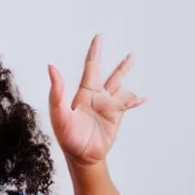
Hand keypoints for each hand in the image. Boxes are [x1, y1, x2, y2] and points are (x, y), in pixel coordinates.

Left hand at [48, 35, 144, 165]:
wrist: (81, 157)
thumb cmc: (67, 137)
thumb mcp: (59, 114)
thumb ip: (57, 91)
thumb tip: (51, 67)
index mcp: (85, 92)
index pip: (91, 66)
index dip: (95, 51)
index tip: (99, 38)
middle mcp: (98, 97)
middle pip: (111, 76)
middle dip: (119, 66)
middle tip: (129, 54)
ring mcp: (108, 107)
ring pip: (120, 87)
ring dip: (125, 74)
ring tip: (132, 61)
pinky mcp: (115, 118)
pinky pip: (127, 105)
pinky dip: (135, 100)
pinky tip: (143, 98)